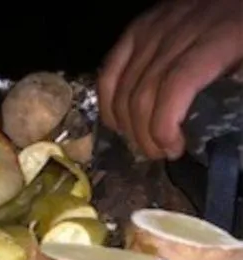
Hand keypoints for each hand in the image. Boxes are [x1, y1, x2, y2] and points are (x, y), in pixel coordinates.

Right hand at [98, 0, 242, 160]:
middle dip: (146, 135)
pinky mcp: (136, 29)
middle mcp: (179, 30)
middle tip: (160, 152)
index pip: (176, 86)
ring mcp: (152, 28)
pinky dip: (108, 106)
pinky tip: (119, 124)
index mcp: (217, 38)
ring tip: (145, 143)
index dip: (165, 126)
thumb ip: (233, 98)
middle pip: (144, 94)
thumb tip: (213, 141)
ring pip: (123, 90)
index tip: (174, 149)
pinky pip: (109, 73)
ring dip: (128, 127)